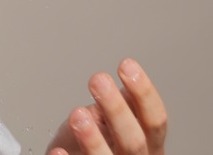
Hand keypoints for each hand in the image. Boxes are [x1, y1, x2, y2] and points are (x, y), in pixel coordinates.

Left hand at [46, 58, 165, 154]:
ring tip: (77, 115)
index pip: (155, 121)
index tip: (126, 65)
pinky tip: (57, 151)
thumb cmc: (98, 139)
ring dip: (93, 139)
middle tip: (98, 80)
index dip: (144, 93)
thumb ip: (124, 103)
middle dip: (116, 109)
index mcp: (150, 145)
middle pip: (134, 141)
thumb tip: (129, 73)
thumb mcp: (116, 118)